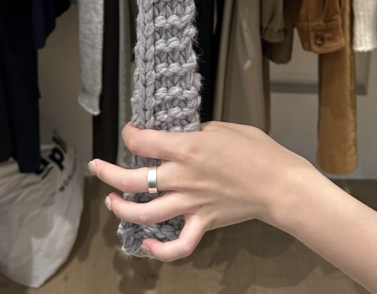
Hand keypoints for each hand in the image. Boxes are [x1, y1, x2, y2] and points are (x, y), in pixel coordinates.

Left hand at [90, 121, 313, 260]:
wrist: (279, 182)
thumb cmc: (255, 149)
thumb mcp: (221, 127)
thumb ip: (194, 131)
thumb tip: (178, 134)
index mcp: (187, 148)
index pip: (142, 142)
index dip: (129, 135)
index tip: (130, 131)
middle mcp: (182, 177)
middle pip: (132, 180)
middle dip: (108, 173)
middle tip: (97, 166)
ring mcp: (191, 203)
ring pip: (145, 213)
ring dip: (122, 209)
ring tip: (112, 201)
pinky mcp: (203, 223)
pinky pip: (178, 245)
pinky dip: (160, 250)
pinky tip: (148, 244)